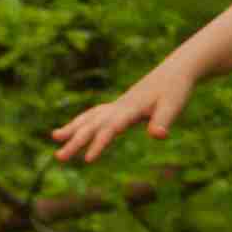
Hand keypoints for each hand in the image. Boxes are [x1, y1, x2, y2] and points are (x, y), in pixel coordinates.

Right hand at [51, 62, 196, 164]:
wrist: (176, 70)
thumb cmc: (176, 90)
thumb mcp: (173, 106)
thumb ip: (164, 122)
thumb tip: (157, 136)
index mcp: (130, 109)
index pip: (110, 129)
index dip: (99, 144)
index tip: (88, 160)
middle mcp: (119, 107)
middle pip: (93, 125)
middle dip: (75, 141)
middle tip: (59, 158)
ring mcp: (117, 105)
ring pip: (90, 117)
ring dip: (72, 129)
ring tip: (55, 137)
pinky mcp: (119, 106)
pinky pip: (95, 114)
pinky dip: (82, 121)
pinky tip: (73, 129)